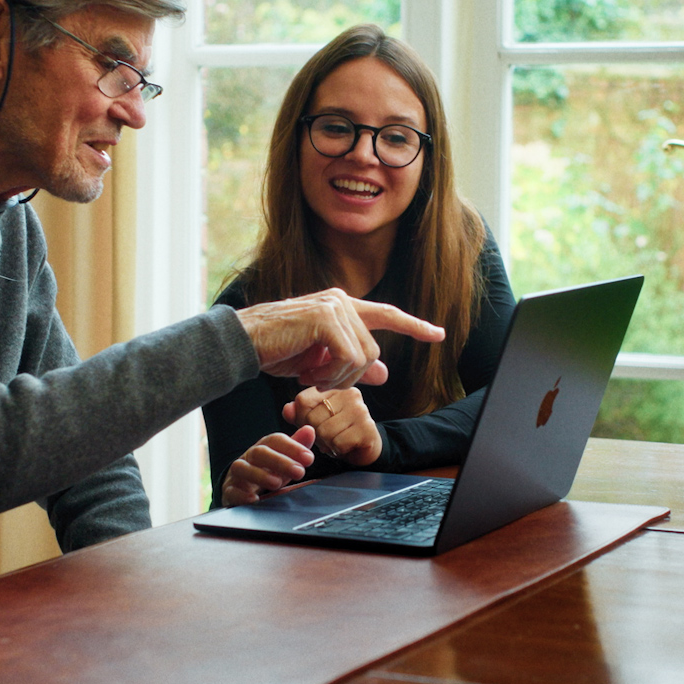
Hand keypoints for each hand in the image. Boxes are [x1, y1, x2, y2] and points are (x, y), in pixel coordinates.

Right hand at [221, 426, 316, 506]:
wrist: (240, 489)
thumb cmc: (267, 471)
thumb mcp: (285, 460)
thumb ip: (297, 446)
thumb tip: (310, 430)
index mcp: (264, 447)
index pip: (276, 440)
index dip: (292, 447)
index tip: (309, 458)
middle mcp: (249, 458)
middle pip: (259, 453)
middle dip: (280, 461)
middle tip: (298, 472)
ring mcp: (237, 474)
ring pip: (242, 468)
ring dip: (259, 475)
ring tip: (276, 483)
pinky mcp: (229, 491)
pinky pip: (231, 491)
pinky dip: (241, 495)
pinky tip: (254, 499)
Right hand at [235, 288, 444, 390]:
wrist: (244, 343)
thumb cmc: (277, 351)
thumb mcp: (320, 362)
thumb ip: (352, 365)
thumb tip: (384, 374)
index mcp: (343, 307)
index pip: (387, 315)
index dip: (414, 326)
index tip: (439, 335)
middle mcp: (342, 301)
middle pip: (373, 352)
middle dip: (349, 377)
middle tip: (317, 382)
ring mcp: (334, 306)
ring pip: (363, 358)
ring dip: (338, 378)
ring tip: (310, 377)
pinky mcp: (326, 318)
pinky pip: (348, 358)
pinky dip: (330, 375)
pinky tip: (307, 374)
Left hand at [284, 387, 381, 467]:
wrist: (364, 449)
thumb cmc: (337, 433)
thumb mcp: (314, 421)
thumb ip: (299, 414)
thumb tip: (287, 409)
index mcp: (334, 388)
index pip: (303, 401)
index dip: (301, 419)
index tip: (314, 426)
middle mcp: (349, 394)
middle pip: (312, 419)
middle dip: (316, 434)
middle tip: (328, 437)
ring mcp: (360, 410)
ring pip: (325, 432)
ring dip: (327, 444)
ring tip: (337, 441)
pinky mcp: (367, 428)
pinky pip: (338, 443)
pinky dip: (338, 450)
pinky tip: (346, 446)